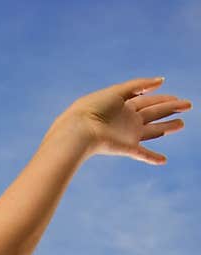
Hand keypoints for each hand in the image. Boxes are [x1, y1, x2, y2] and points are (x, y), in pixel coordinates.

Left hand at [63, 76, 191, 164]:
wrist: (79, 129)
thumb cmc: (92, 108)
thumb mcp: (117, 91)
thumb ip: (139, 85)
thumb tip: (161, 80)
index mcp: (124, 106)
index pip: (149, 101)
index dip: (164, 98)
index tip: (178, 97)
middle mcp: (128, 120)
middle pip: (154, 114)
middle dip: (171, 109)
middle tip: (189, 106)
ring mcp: (127, 135)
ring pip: (153, 131)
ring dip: (167, 128)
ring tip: (181, 124)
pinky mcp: (125, 148)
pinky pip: (142, 154)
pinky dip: (152, 157)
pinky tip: (163, 160)